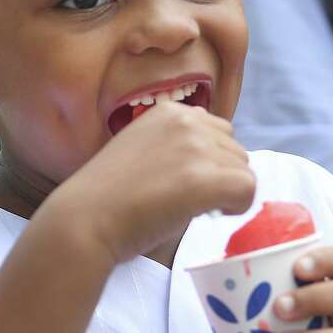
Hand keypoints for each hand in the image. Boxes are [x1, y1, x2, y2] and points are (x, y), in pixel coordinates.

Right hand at [50, 101, 255, 263]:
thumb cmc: (107, 197)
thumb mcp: (141, 151)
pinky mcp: (205, 179)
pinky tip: (210, 215)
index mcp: (169, 112)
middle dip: (220, 176)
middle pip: (235, 150)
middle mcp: (187, 121)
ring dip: (226, 193)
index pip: (218, 131)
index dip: (209, 162)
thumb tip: (215, 166)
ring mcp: (197, 148)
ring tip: (192, 209)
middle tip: (189, 200)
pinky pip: (248, 189)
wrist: (84, 220)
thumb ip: (175, 147)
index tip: (186, 183)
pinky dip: (237, 207)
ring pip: (244, 170)